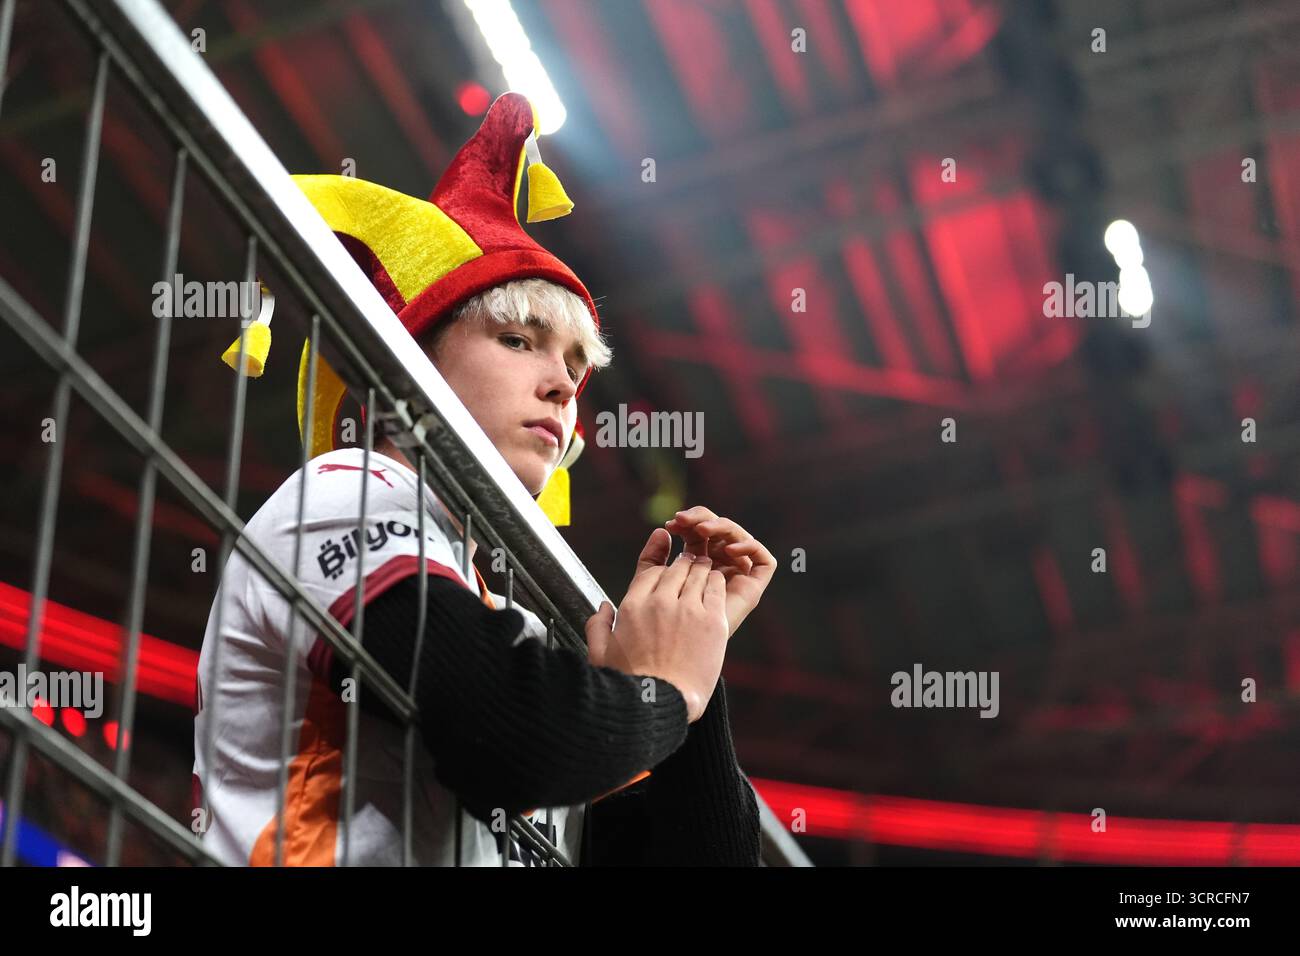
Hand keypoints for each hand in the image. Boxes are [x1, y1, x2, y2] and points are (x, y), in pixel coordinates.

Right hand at [585, 533, 728, 722]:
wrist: (660, 704)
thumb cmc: (631, 685)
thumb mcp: (600, 654)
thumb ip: (597, 626)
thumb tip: (603, 608)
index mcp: (632, 607)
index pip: (651, 571)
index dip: (661, 566)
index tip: (668, 569)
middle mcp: (660, 603)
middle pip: (676, 568)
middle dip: (684, 566)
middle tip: (690, 567)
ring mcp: (687, 610)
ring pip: (699, 572)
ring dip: (702, 570)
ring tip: (705, 571)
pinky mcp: (712, 621)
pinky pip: (717, 587)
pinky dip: (717, 582)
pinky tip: (716, 585)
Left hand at [663, 507, 775, 637]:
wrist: (672, 666)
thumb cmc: (657, 630)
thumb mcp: (650, 586)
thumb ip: (652, 559)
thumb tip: (662, 529)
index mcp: (695, 562)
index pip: (696, 530)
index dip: (686, 523)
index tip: (671, 524)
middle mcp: (718, 565)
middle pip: (717, 529)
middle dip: (701, 520)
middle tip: (683, 521)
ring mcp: (737, 575)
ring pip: (737, 537)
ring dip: (721, 527)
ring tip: (702, 530)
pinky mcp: (754, 587)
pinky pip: (762, 560)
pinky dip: (749, 547)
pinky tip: (729, 550)